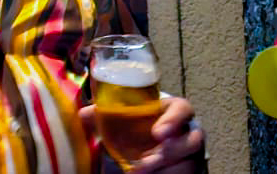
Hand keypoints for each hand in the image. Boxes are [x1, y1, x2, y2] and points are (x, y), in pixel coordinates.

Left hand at [78, 96, 204, 172]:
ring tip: (139, 172)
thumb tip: (83, 114)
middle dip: (170, 151)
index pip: (183, 109)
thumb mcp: (123, 118)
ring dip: (166, 170)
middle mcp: (187, 131)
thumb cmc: (136, 126)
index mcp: (173, 110)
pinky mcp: (189, 168)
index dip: (173, 120)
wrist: (146, 143)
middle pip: (192, 140)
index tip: (157, 133)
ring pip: (189, 162)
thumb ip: (106, 114)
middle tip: (145, 161)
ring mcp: (190, 152)